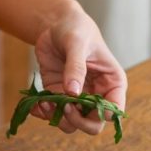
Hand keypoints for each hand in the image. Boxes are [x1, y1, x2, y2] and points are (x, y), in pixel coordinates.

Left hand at [32, 3, 126, 134]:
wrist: (56, 26)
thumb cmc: (75, 30)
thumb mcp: (76, 44)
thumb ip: (76, 68)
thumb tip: (73, 93)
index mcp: (113, 83)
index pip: (114, 111)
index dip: (99, 114)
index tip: (78, 100)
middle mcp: (98, 95)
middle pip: (93, 124)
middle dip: (77, 120)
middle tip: (63, 106)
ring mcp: (77, 98)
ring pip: (72, 124)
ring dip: (58, 119)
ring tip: (45, 103)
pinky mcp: (59, 97)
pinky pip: (54, 114)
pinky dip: (44, 113)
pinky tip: (36, 104)